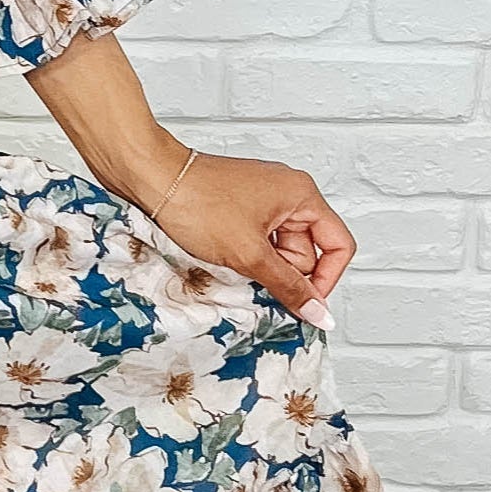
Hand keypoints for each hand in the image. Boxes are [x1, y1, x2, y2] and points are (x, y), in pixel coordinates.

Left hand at [141, 149, 354, 325]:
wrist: (151, 179)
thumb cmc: (197, 202)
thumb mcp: (249, 254)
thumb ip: (288, 286)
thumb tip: (318, 312)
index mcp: (303, 194)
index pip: (339, 245)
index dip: (325, 279)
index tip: (304, 303)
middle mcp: (288, 193)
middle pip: (306, 251)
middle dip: (281, 271)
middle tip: (252, 275)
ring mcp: (264, 200)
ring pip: (278, 251)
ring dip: (260, 265)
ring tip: (231, 260)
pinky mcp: (241, 208)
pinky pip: (257, 243)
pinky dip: (245, 256)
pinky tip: (223, 256)